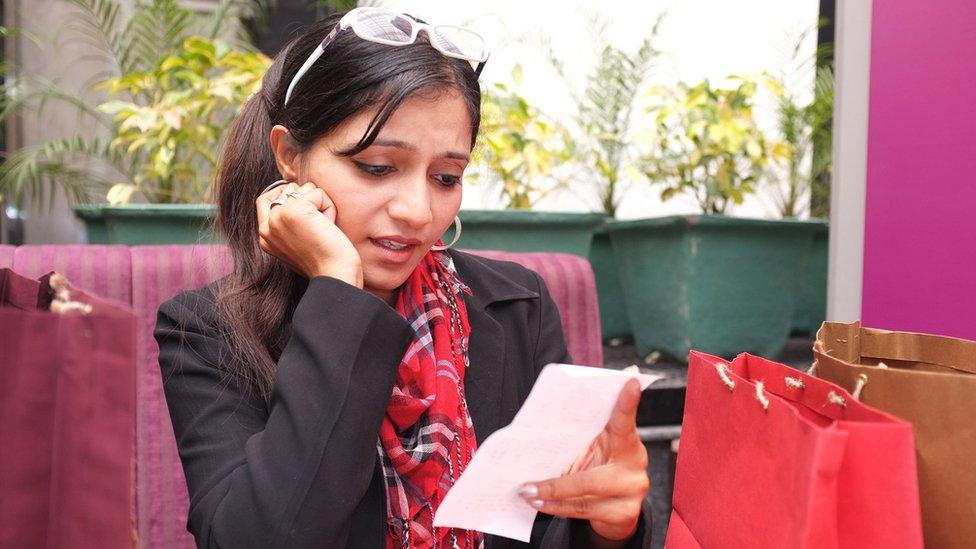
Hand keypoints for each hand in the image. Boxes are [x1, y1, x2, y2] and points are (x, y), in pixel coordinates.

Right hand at [256, 181, 362, 285]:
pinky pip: (318, 193)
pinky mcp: (293, 212)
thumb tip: (297, 193)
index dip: (285, 193)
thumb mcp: (298, 240)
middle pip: (288, 189)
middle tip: (318, 226)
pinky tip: (329, 227)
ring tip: (323, 229)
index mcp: (264, 236)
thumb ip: (289, 222)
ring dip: (322, 205)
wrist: (334, 276)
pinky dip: (330, 208)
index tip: (305, 201)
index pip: (265, 199)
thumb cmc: (325, 261)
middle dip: (309, 200)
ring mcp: (277, 218)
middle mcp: (266, 226)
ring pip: (305, 189)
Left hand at [519, 379, 648, 541]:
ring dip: (551, 497)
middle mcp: (634, 464)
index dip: (627, 403)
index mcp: (626, 440)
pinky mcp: (625, 514)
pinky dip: (559, 508)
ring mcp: (633, 491)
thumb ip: (580, 435)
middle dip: (557, 485)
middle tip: (527, 486)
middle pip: (593, 478)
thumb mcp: (594, 446)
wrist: (617, 505)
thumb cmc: (599, 465)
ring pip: (585, 498)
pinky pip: (585, 512)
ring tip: (526, 494)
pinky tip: (540, 504)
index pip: (625, 420)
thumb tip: (541, 423)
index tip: (630, 381)